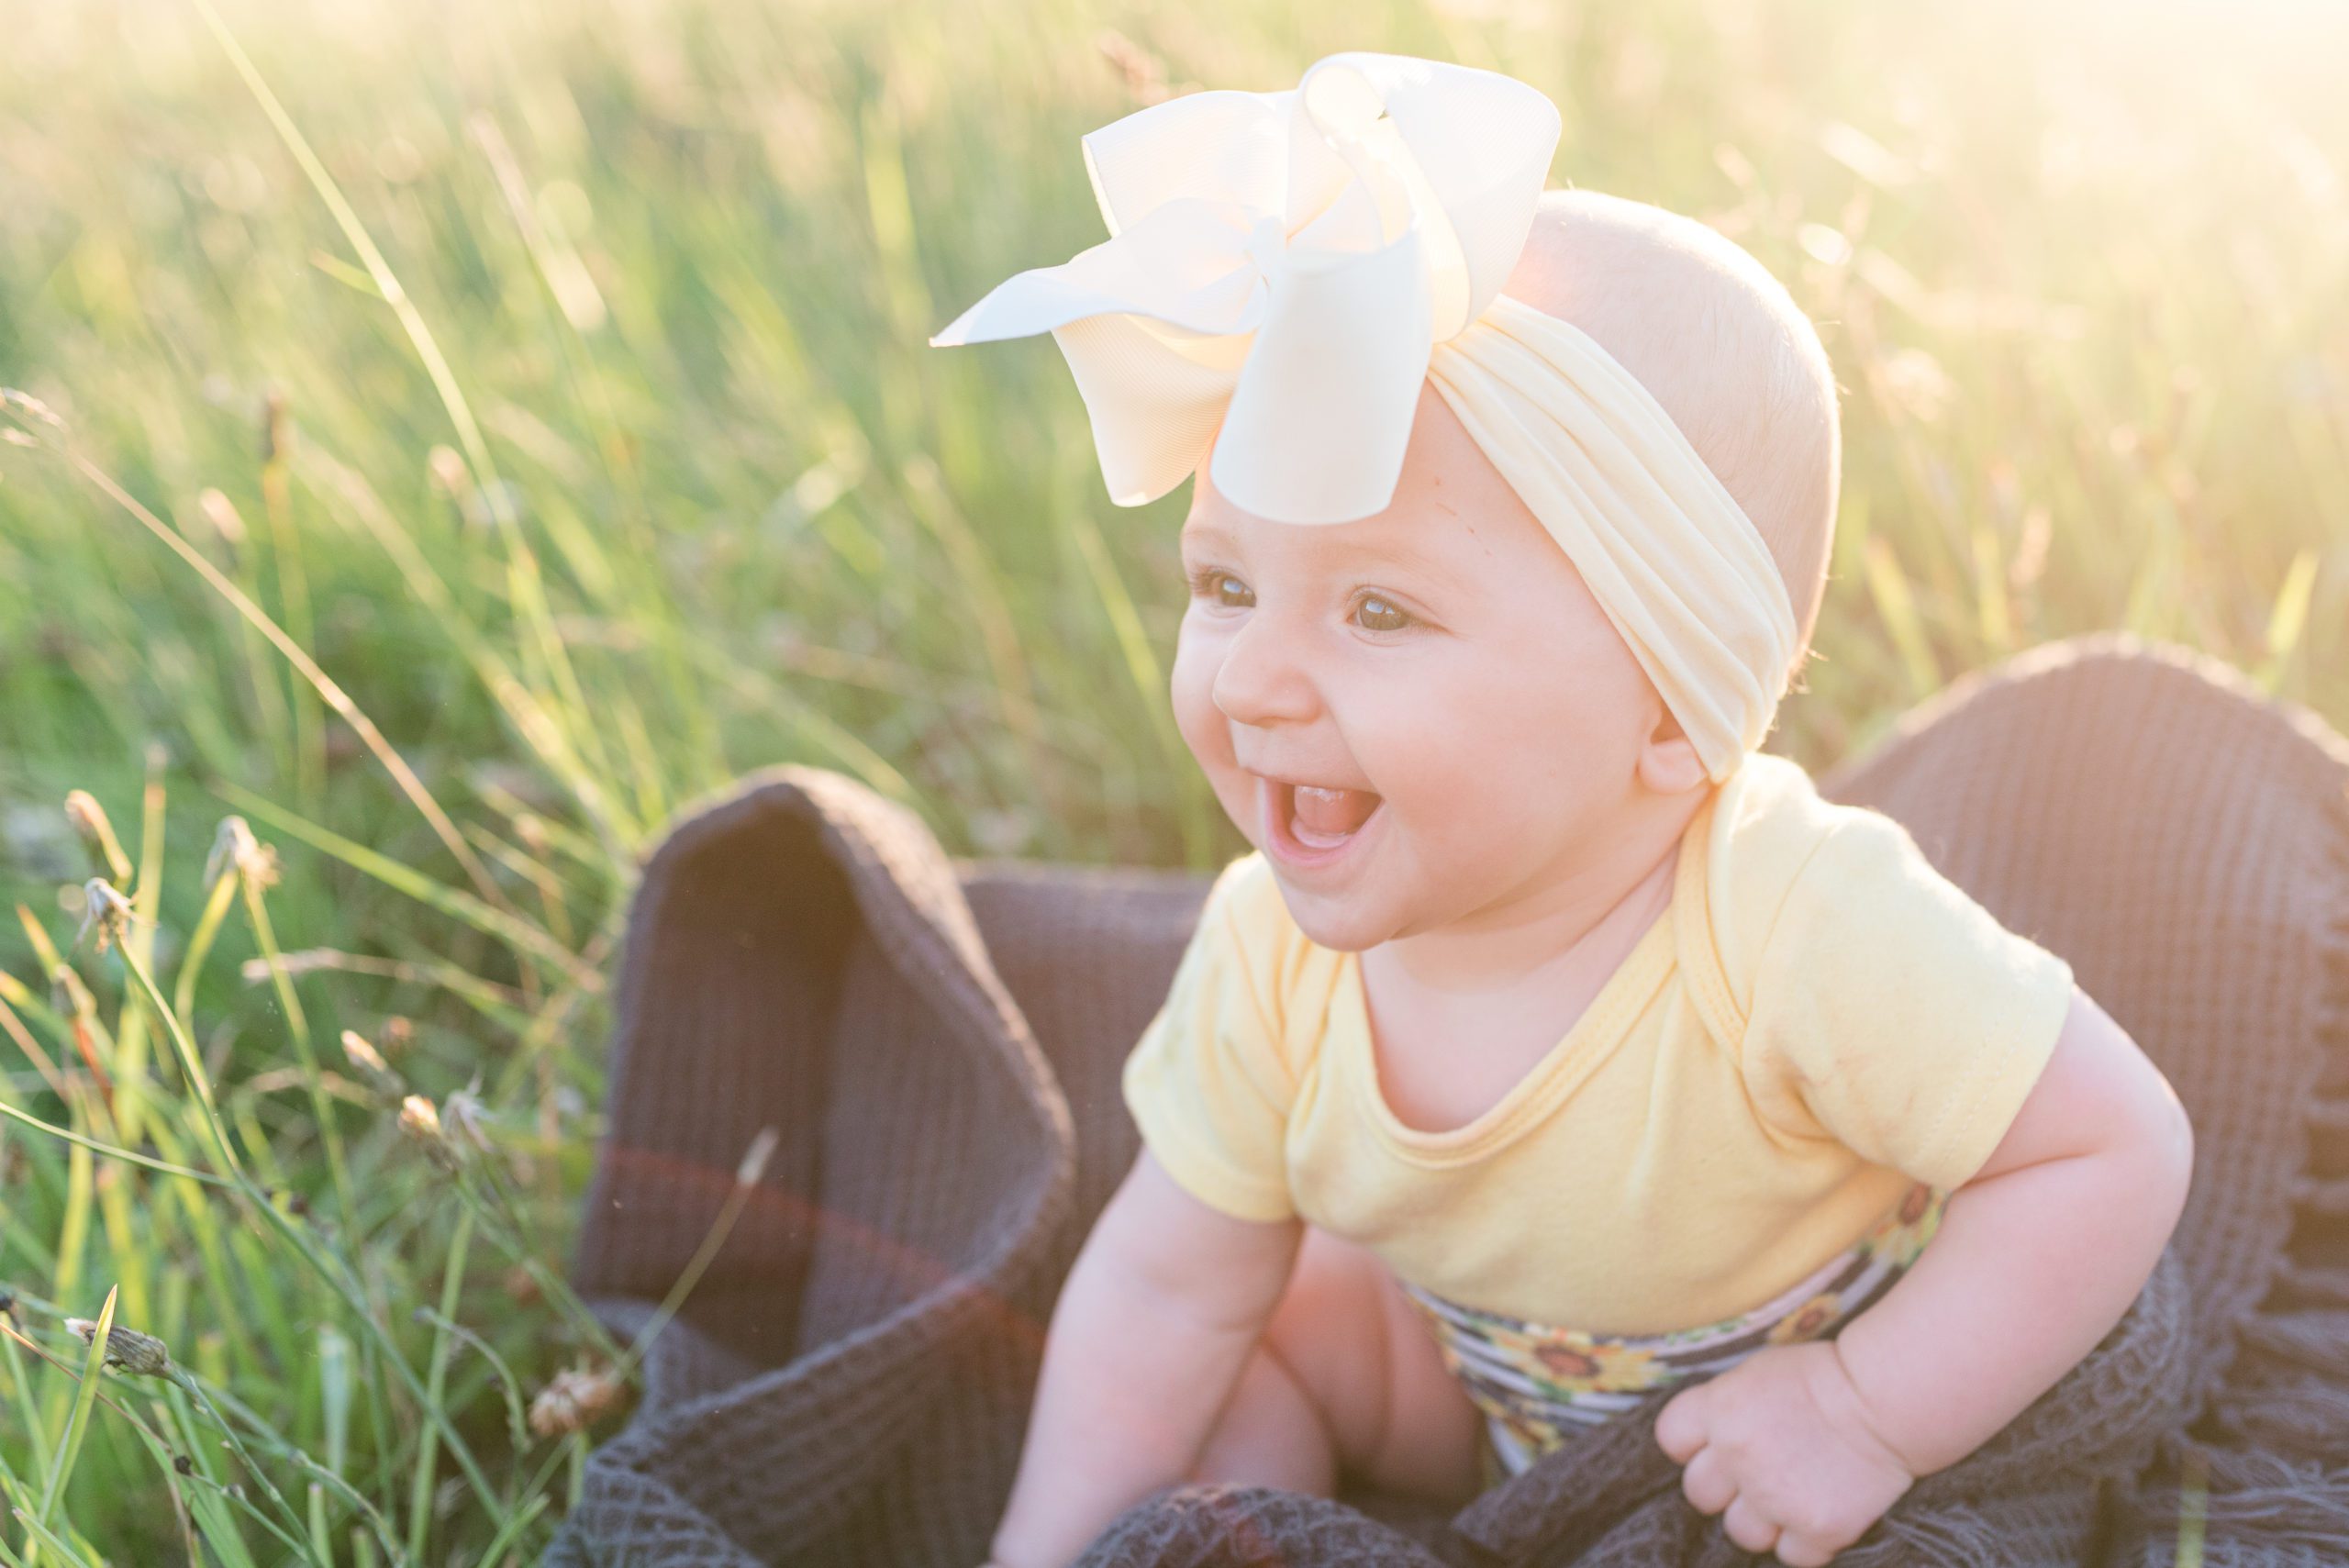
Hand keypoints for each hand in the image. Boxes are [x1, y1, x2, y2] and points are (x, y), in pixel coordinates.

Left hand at [1652, 1341, 1917, 1565]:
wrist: (1886, 1400)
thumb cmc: (1824, 1376)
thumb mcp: (1758, 1372)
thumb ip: (1723, 1406)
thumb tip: (1704, 1437)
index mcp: (1719, 1408)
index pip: (1671, 1440)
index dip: (1692, 1446)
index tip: (1715, 1444)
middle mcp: (1737, 1456)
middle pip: (1700, 1494)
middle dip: (1724, 1488)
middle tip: (1758, 1474)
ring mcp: (1775, 1496)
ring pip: (1741, 1533)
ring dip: (1762, 1521)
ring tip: (1790, 1498)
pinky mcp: (1817, 1529)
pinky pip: (1792, 1556)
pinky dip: (1805, 1543)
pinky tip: (1819, 1516)